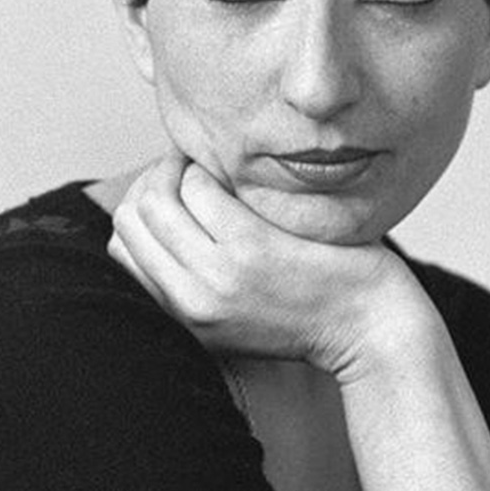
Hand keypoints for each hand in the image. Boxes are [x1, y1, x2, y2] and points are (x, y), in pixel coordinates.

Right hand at [106, 151, 432, 380]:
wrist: (369, 328)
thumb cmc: (308, 308)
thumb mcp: (233, 312)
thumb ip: (193, 278)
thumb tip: (159, 218)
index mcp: (182, 316)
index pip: (120, 247)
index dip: (138, 207)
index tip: (169, 189)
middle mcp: (190, 299)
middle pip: (131, 217)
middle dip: (152, 179)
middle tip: (184, 165)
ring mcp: (217, 273)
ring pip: (158, 196)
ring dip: (179, 167)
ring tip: (208, 162)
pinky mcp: (250, 246)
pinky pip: (201, 186)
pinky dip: (210, 166)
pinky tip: (239, 167)